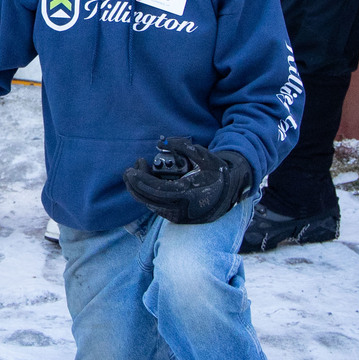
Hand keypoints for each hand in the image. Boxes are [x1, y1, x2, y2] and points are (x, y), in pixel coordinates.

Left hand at [123, 136, 253, 225]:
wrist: (230, 192)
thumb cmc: (216, 173)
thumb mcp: (204, 156)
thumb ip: (183, 146)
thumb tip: (162, 142)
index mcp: (188, 194)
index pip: (157, 190)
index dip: (142, 180)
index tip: (132, 169)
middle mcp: (181, 208)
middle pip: (149, 199)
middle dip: (135, 184)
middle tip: (128, 171)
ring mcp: (178, 215)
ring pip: (150, 204)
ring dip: (139, 190)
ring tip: (134, 173)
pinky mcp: (175, 217)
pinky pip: (155, 206)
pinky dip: (146, 195)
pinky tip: (143, 182)